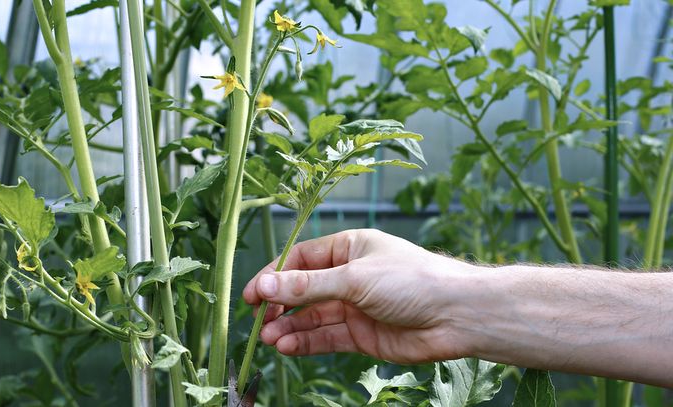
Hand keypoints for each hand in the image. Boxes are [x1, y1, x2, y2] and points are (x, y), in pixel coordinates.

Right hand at [242, 228, 474, 363]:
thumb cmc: (412, 280)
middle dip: (279, 305)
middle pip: (303, 290)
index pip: (301, 261)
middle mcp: (349, 276)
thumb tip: (264, 286)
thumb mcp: (354, 278)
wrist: (457, 315)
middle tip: (258, 320)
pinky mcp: (362, 335)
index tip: (252, 295)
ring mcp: (355, 307)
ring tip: (269, 339)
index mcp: (349, 248)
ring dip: (289, 327)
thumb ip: (307, 286)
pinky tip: (287, 347)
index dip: (274, 276)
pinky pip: (326, 338)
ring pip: (312, 317)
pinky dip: (305, 343)